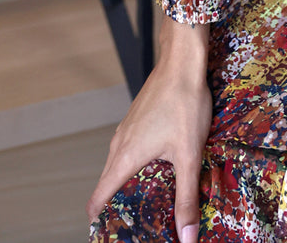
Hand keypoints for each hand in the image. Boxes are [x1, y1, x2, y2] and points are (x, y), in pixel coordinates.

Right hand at [87, 16, 212, 242]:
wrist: (183, 61)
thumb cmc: (184, 103)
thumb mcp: (188, 155)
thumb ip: (186, 198)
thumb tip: (186, 238)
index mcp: (124, 157)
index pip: (98, 199)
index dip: (101, 221)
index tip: (112, 235)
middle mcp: (118, 144)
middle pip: (107, 186)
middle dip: (117, 209)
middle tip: (137, 226)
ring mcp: (126, 130)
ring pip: (118, 167)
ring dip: (127, 186)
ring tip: (149, 204)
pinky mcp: (137, 120)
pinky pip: (128, 151)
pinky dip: (135, 167)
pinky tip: (157, 171)